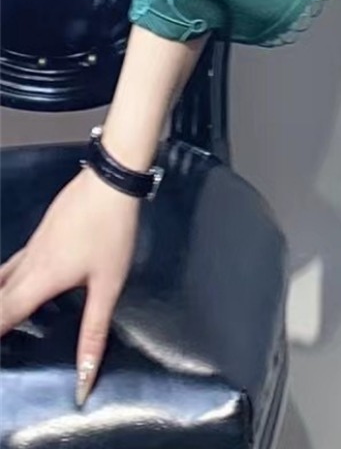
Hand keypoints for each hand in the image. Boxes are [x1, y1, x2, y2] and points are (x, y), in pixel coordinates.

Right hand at [0, 166, 140, 406]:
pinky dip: (6, 279)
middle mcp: (29, 263)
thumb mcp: (108, 286)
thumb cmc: (112, 232)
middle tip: (1, 330)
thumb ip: (94, 333)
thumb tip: (84, 378)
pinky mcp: (42, 231)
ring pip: (3, 276)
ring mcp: (34, 244)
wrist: (111, 179)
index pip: (3, 316)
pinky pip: (14, 262)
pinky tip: (16, 281)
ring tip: (3, 313)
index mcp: (40, 280)